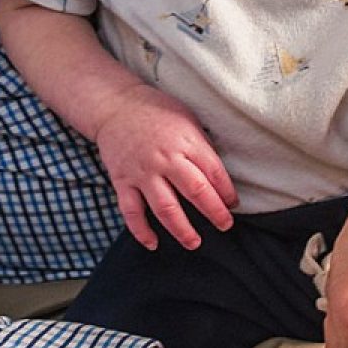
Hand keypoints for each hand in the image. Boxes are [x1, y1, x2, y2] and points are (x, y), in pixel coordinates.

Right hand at [92, 84, 237, 249]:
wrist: (114, 105)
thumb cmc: (155, 110)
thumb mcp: (187, 119)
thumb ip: (201, 145)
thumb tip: (218, 175)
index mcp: (185, 141)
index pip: (214, 172)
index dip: (227, 192)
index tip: (233, 205)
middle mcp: (165, 159)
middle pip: (196, 192)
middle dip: (214, 213)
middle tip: (224, 225)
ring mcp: (142, 172)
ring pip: (165, 208)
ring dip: (182, 230)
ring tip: (194, 243)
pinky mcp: (122, 181)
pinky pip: (131, 212)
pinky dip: (141, 230)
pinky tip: (153, 243)